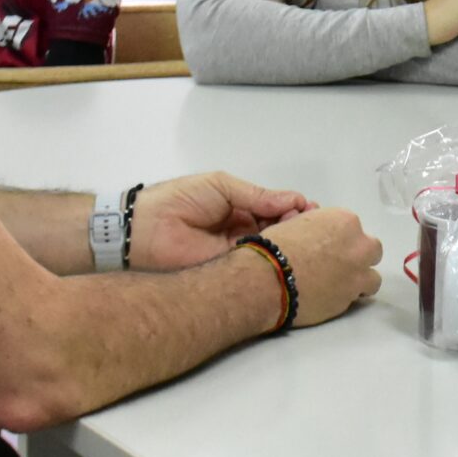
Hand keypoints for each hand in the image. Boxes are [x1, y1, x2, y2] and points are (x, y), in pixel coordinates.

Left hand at [130, 171, 314, 269]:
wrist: (146, 228)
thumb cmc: (179, 199)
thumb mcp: (222, 186)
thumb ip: (258, 195)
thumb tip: (294, 199)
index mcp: (239, 208)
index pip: (274, 209)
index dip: (293, 208)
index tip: (310, 207)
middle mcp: (241, 230)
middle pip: (277, 228)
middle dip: (296, 223)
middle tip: (312, 220)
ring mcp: (236, 251)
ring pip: (270, 246)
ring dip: (288, 238)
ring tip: (304, 231)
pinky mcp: (229, 270)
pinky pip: (255, 263)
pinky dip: (272, 256)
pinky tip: (287, 248)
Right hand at [259, 207, 383, 326]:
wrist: (266, 279)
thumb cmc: (273, 247)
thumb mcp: (296, 223)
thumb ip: (317, 227)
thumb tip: (320, 234)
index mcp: (344, 221)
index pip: (354, 228)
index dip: (341, 239)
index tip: (329, 248)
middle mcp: (358, 246)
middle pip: (372, 250)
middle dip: (358, 256)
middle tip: (338, 265)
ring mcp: (358, 274)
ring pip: (372, 277)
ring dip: (359, 279)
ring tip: (339, 285)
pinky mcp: (350, 298)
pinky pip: (357, 297)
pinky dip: (348, 297)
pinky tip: (331, 297)